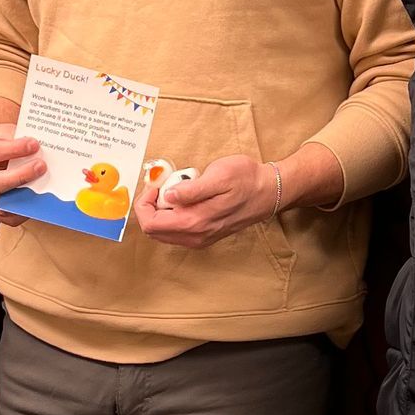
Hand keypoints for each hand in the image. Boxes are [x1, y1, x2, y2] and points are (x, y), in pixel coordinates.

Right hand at [0, 121, 45, 222]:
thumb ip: (11, 137)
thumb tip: (33, 148)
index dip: (11, 150)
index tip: (33, 145)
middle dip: (19, 175)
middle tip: (41, 166)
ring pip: (0, 203)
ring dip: (24, 193)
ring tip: (42, 180)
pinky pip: (8, 215)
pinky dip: (24, 207)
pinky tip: (38, 196)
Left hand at [135, 155, 278, 248]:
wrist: (269, 192)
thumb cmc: (246, 179)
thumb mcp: (219, 175)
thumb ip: (191, 189)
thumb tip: (168, 196)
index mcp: (194, 222)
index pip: (150, 224)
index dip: (145, 203)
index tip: (156, 186)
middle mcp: (195, 236)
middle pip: (154, 230)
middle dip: (152, 207)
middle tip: (165, 185)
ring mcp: (200, 238)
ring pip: (164, 232)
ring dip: (163, 211)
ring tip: (178, 189)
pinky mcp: (204, 236)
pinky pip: (177, 231)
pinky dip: (173, 215)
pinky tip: (186, 198)